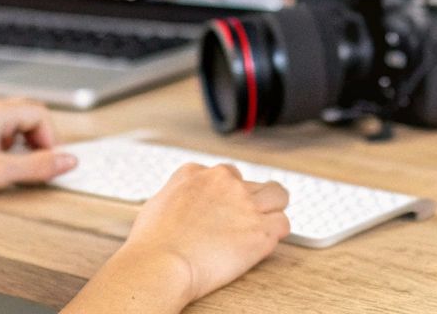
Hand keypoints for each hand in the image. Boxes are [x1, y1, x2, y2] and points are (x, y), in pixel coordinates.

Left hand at [0, 96, 76, 201]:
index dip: (51, 139)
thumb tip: (68, 161)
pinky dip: (6, 145)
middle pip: (29, 114)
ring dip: (22, 144)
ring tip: (11, 167)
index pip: (41, 114)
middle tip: (35, 164)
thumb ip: (36, 166)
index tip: (48, 162)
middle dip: (39, 140)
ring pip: (13, 122)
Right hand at [105, 163, 290, 307]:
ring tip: (263, 226)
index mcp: (196, 173)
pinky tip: (264, 242)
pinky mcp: (260, 230)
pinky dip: (277, 233)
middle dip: (252, 199)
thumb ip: (178, 194)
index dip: (227, 194)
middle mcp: (224, 182)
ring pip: (278, 196)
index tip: (224, 209)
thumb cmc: (152, 242)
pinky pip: (283, 224)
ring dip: (272, 210)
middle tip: (245, 219)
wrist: (161, 262)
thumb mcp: (158, 202)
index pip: (226, 174)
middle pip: (253, 183)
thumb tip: (184, 202)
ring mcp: (245, 204)